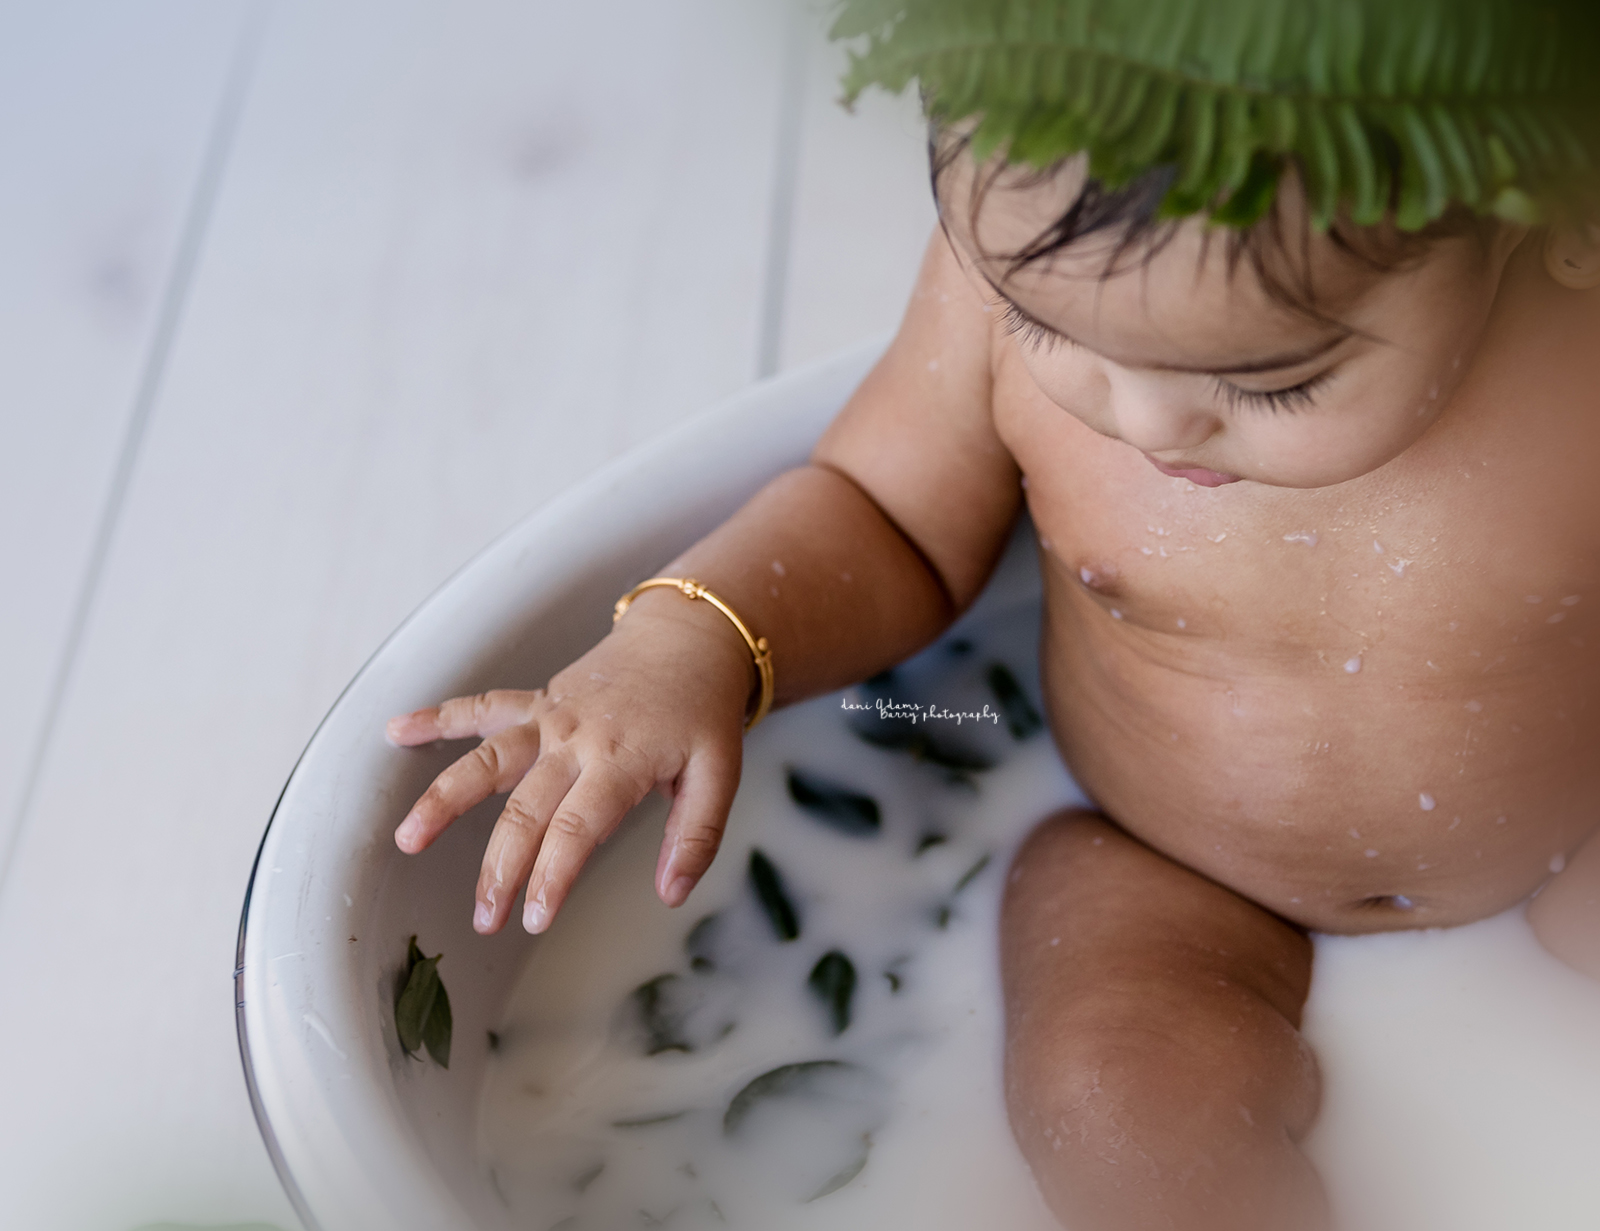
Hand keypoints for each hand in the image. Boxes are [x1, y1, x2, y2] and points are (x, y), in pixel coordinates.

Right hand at [385, 594, 754, 934]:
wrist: (690, 636)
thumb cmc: (702, 711)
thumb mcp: (721, 774)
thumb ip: (697, 836)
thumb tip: (671, 894)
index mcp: (622, 760)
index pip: (576, 829)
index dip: (551, 877)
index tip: (534, 919)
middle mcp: (577, 739)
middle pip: (525, 810)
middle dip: (500, 869)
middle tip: (484, 919)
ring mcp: (551, 717)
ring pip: (487, 759)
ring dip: (445, 799)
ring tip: (408, 838)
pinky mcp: (538, 700)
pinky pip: (482, 707)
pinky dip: (438, 716)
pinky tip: (396, 730)